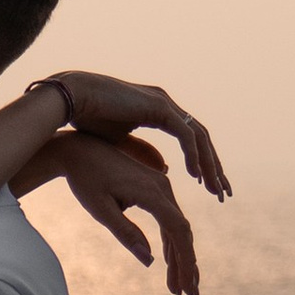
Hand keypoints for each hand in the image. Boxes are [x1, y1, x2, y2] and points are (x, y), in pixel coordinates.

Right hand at [43, 74, 230, 201]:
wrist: (71, 100)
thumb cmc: (88, 120)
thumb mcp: (121, 143)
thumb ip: (142, 153)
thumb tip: (164, 168)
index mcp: (159, 112)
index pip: (191, 139)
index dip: (202, 163)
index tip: (210, 186)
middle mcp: (166, 106)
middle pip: (201, 139)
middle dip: (214, 167)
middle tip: (223, 194)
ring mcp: (164, 103)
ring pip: (199, 137)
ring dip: (209, 164)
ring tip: (215, 190)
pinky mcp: (158, 106)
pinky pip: (185, 134)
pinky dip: (193, 155)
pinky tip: (196, 176)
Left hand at [59, 133, 202, 294]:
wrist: (79, 151)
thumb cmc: (86, 180)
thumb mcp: (100, 209)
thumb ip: (126, 233)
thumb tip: (149, 261)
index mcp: (152, 193)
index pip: (178, 231)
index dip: (185, 261)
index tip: (187, 286)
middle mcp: (163, 188)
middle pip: (182, 233)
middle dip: (187, 266)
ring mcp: (161, 188)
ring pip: (177, 229)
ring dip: (179, 259)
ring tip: (178, 288)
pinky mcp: (155, 190)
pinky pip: (168, 220)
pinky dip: (170, 244)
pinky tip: (169, 264)